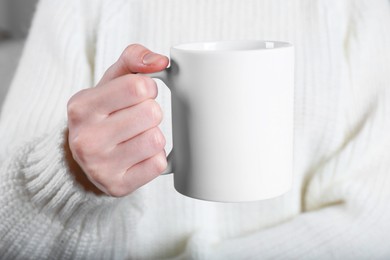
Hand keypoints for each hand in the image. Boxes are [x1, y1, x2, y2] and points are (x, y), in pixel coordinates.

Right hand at [67, 44, 168, 196]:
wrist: (85, 159)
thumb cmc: (103, 114)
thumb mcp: (109, 82)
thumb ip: (133, 59)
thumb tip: (161, 61)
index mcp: (81, 107)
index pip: (138, 86)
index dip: (147, 88)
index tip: (139, 94)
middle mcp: (86, 139)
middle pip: (152, 113)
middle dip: (151, 112)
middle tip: (136, 119)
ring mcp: (101, 167)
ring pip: (157, 140)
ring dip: (153, 136)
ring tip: (136, 137)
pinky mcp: (118, 186)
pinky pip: (159, 164)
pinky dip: (154, 158)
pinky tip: (138, 156)